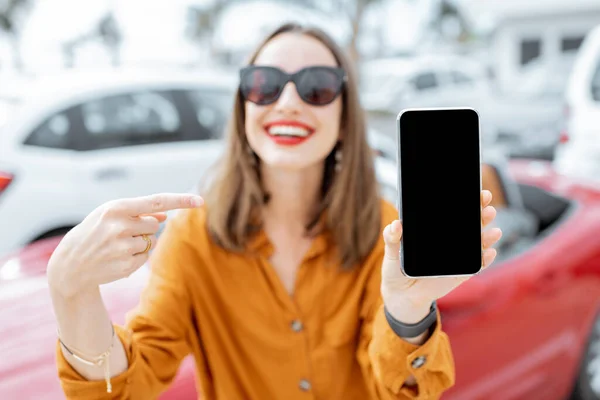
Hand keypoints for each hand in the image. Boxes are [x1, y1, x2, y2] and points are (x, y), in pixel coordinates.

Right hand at [46, 193, 202, 297]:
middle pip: (155, 224)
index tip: (200, 201)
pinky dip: (136, 257)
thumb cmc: (94, 232)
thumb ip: (138, 212)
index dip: (180, 201)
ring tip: (116, 246)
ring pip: (151, 241)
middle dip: (144, 227)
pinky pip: (146, 257)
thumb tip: (165, 215)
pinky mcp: (126, 265)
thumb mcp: (110, 215)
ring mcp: (122, 247)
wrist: (70, 264)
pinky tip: (117, 257)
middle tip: (121, 232)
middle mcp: (119, 226)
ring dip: (140, 242)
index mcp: (116, 208)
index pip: (156, 201)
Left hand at [380, 190, 501, 321]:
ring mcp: (457, 255)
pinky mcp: (461, 272)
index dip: (465, 200)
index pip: (451, 211)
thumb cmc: (396, 271)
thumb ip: (392, 239)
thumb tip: (396, 224)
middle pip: (469, 223)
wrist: (402, 296)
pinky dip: (485, 259)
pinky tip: (489, 252)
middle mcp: (448, 240)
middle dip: (482, 213)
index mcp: (433, 230)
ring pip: (477, 242)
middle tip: (488, 207)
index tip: (476, 192)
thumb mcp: (391, 254)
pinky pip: (476, 264)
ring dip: (487, 235)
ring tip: (494, 231)